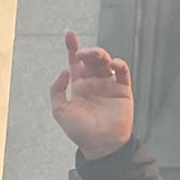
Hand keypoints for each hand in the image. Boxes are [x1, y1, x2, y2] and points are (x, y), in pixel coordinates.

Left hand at [47, 30, 135, 159]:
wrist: (101, 145)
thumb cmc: (80, 131)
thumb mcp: (60, 111)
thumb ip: (56, 90)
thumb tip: (64, 70)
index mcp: (79, 86)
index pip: (75, 62)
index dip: (72, 47)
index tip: (69, 34)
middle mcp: (94, 83)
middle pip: (91, 59)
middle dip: (87, 51)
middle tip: (83, 53)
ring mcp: (109, 85)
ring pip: (106, 62)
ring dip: (101, 54)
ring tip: (97, 57)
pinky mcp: (123, 90)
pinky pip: (122, 72)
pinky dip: (119, 64)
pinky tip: (113, 64)